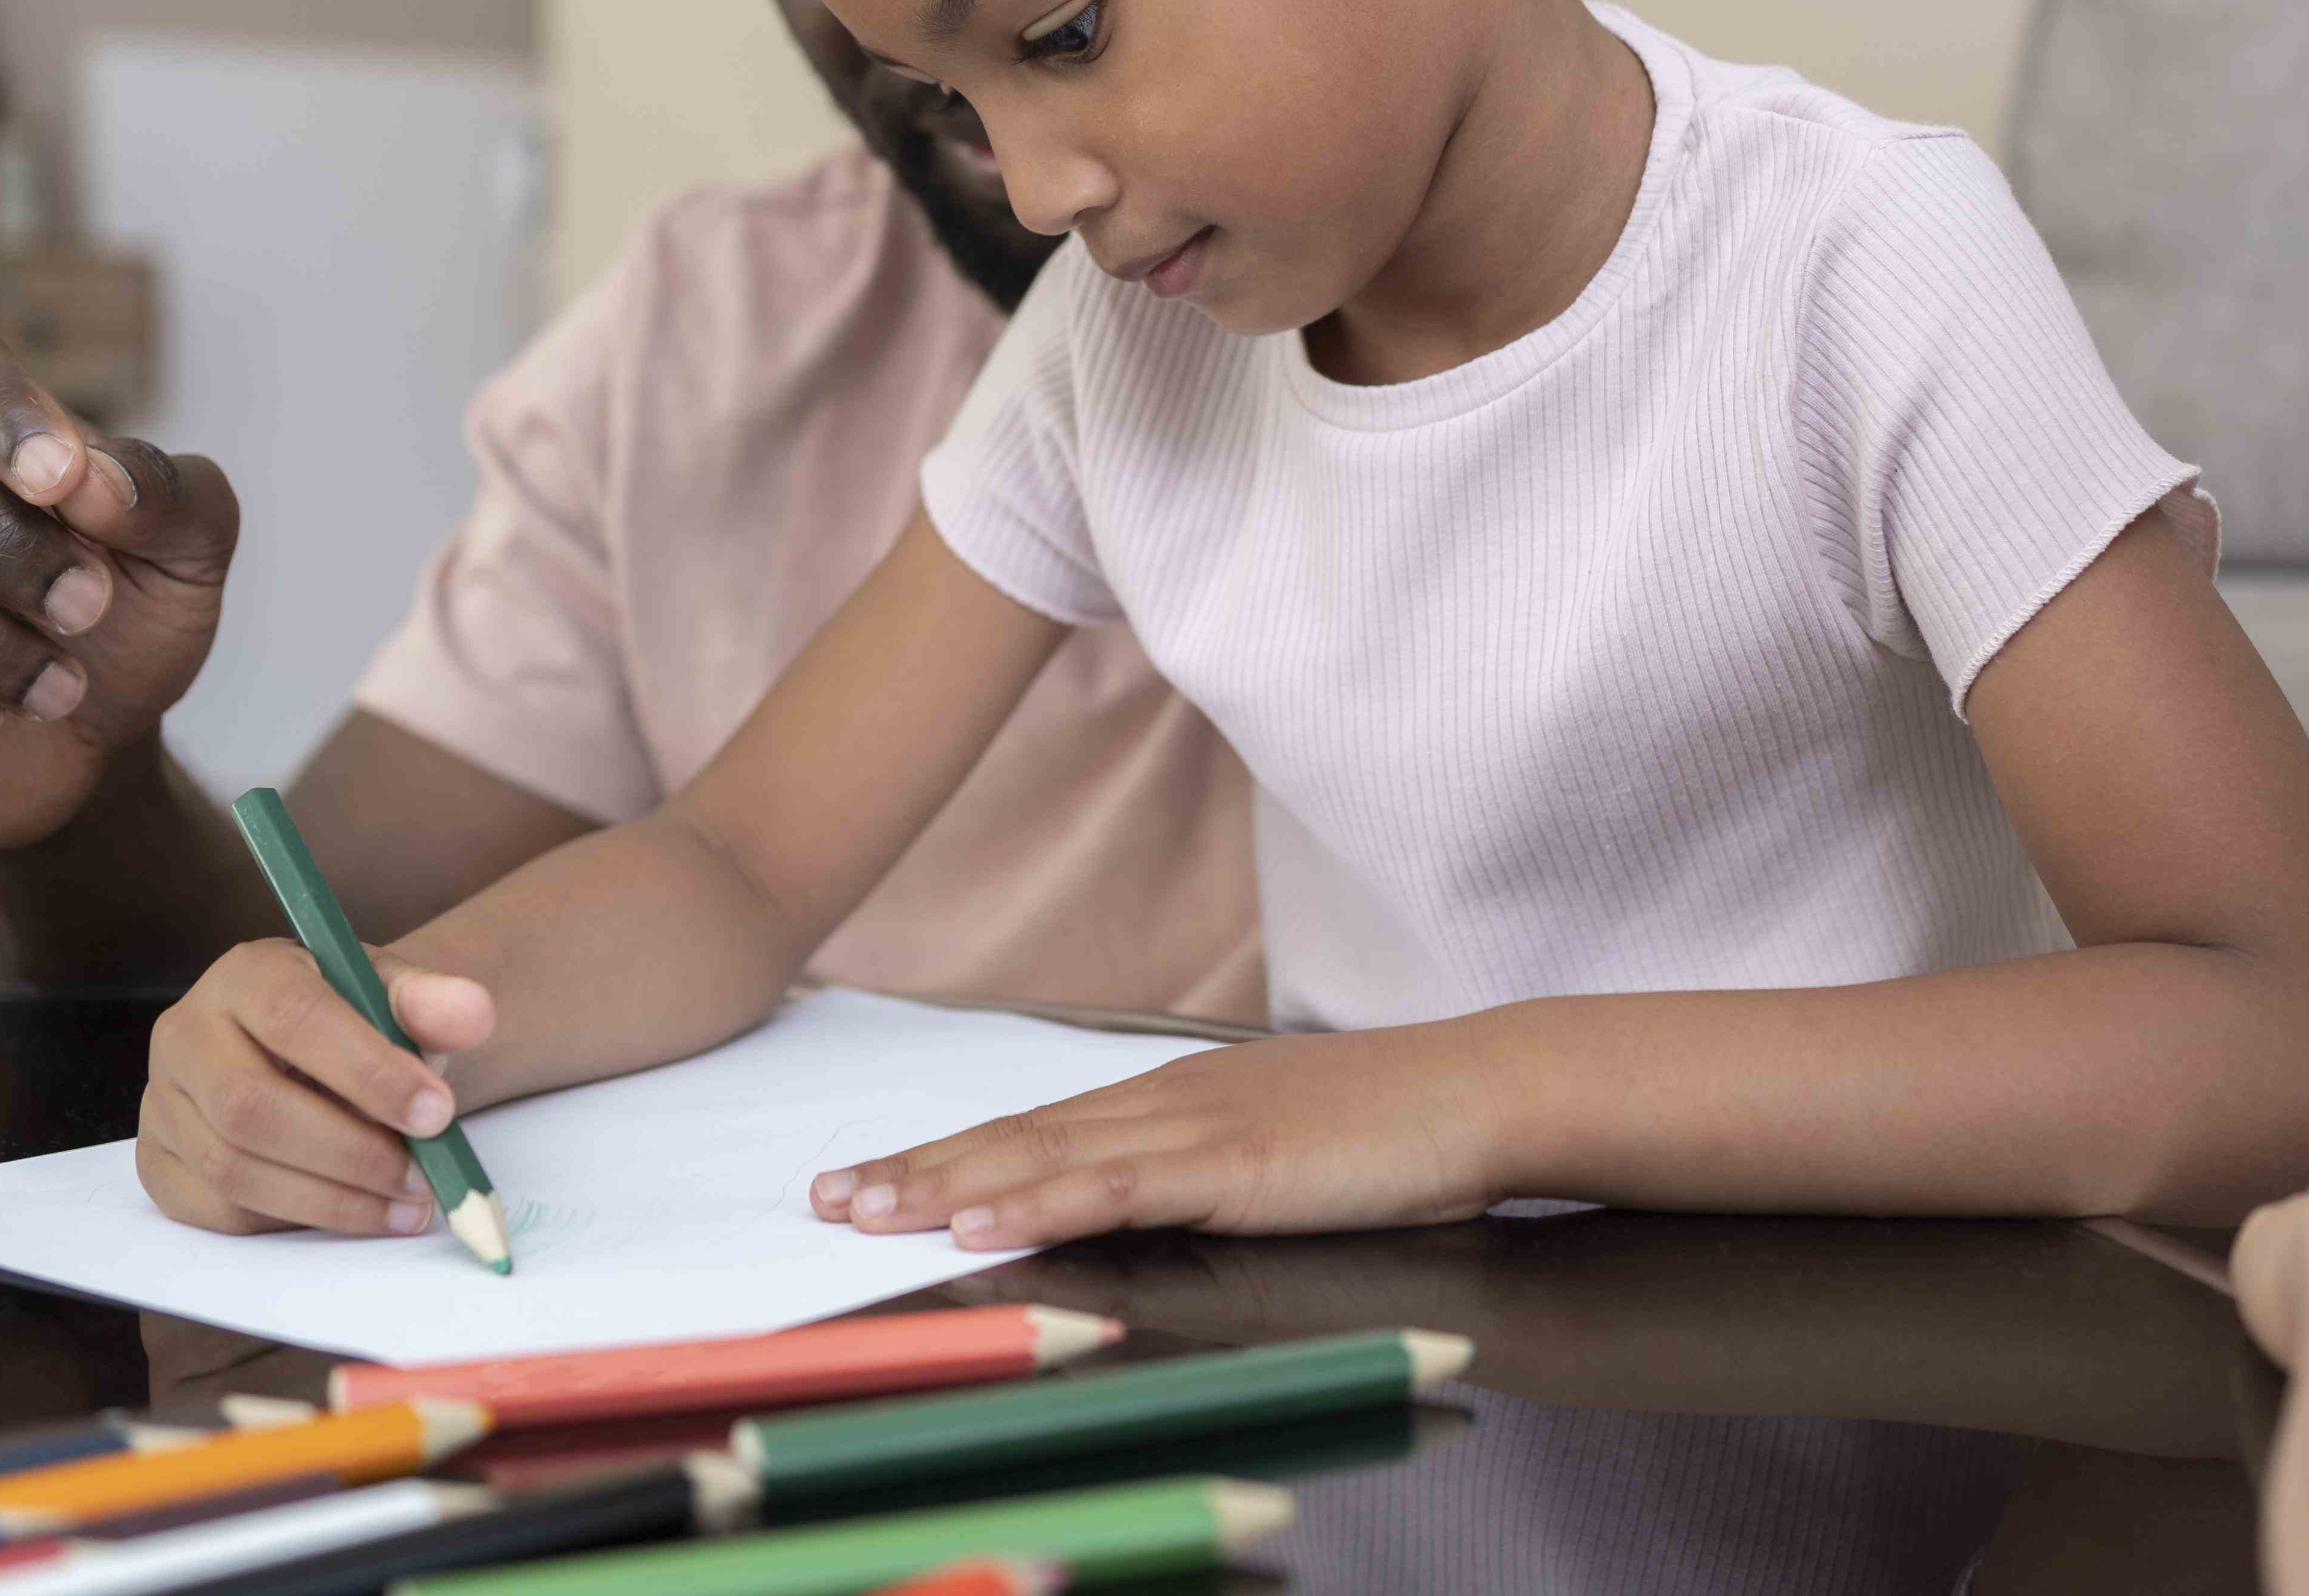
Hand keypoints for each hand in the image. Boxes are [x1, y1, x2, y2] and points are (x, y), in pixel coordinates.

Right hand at [138, 938, 496, 1236]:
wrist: (306, 1051)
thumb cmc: (351, 1022)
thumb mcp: (391, 995)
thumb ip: (431, 1002)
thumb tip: (474, 1012)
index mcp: (245, 974)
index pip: (295, 1017)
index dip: (367, 1070)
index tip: (437, 1113)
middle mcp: (186, 1034)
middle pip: (252, 1106)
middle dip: (350, 1152)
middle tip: (423, 1176)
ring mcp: (162, 1103)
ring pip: (235, 1169)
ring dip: (332, 1200)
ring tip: (407, 1204)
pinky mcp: (159, 1165)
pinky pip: (219, 1212)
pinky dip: (292, 1221)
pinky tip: (353, 1214)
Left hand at [808, 1023, 1509, 1250]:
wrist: (1482, 1088)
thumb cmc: (1399, 1125)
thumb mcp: (1284, 1142)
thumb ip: (1213, 1163)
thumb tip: (1158, 1192)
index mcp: (1177, 1098)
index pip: (1039, 1128)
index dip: (950, 1153)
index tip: (872, 1174)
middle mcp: (1167, 1102)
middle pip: (1017, 1136)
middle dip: (916, 1169)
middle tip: (826, 1196)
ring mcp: (1195, 1129)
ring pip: (1043, 1156)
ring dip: (946, 1184)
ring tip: (866, 1210)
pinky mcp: (1230, 1165)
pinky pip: (1114, 1187)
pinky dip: (1037, 1200)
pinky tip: (980, 1220)